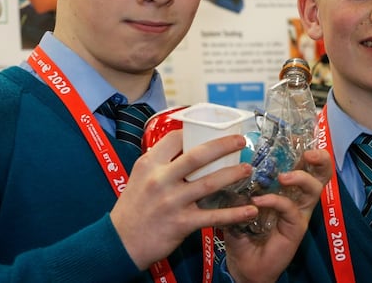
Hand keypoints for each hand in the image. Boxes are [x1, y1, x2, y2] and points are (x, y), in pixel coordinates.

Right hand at [110, 130, 257, 269]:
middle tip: (241, 141)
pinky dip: (234, 213)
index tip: (212, 130)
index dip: (196, 131)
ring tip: (248, 169)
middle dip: (223, 145)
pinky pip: (213, 216)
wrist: (121, 242)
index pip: (175, 139)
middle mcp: (161, 179)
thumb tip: (185, 148)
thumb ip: (160, 163)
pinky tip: (250, 210)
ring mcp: (172, 201)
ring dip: (233, 174)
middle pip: (197, 156)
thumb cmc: (133, 208)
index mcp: (149, 164)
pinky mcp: (182, 222)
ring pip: (209, 183)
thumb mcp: (139, 177)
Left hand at [224, 148, 332, 282]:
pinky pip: (291, 210)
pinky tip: (260, 201)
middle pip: (321, 174)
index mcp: (288, 188)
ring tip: (284, 175)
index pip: (305, 164)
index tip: (297, 135)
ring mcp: (299, 214)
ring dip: (300, 178)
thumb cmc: (243, 232)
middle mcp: (298, 198)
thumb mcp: (236, 203)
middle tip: (309, 152)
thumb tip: (226, 163)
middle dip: (320, 159)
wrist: (243, 265)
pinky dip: (276, 201)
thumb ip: (235, 185)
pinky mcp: (295, 229)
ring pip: (314, 190)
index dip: (306, 148)